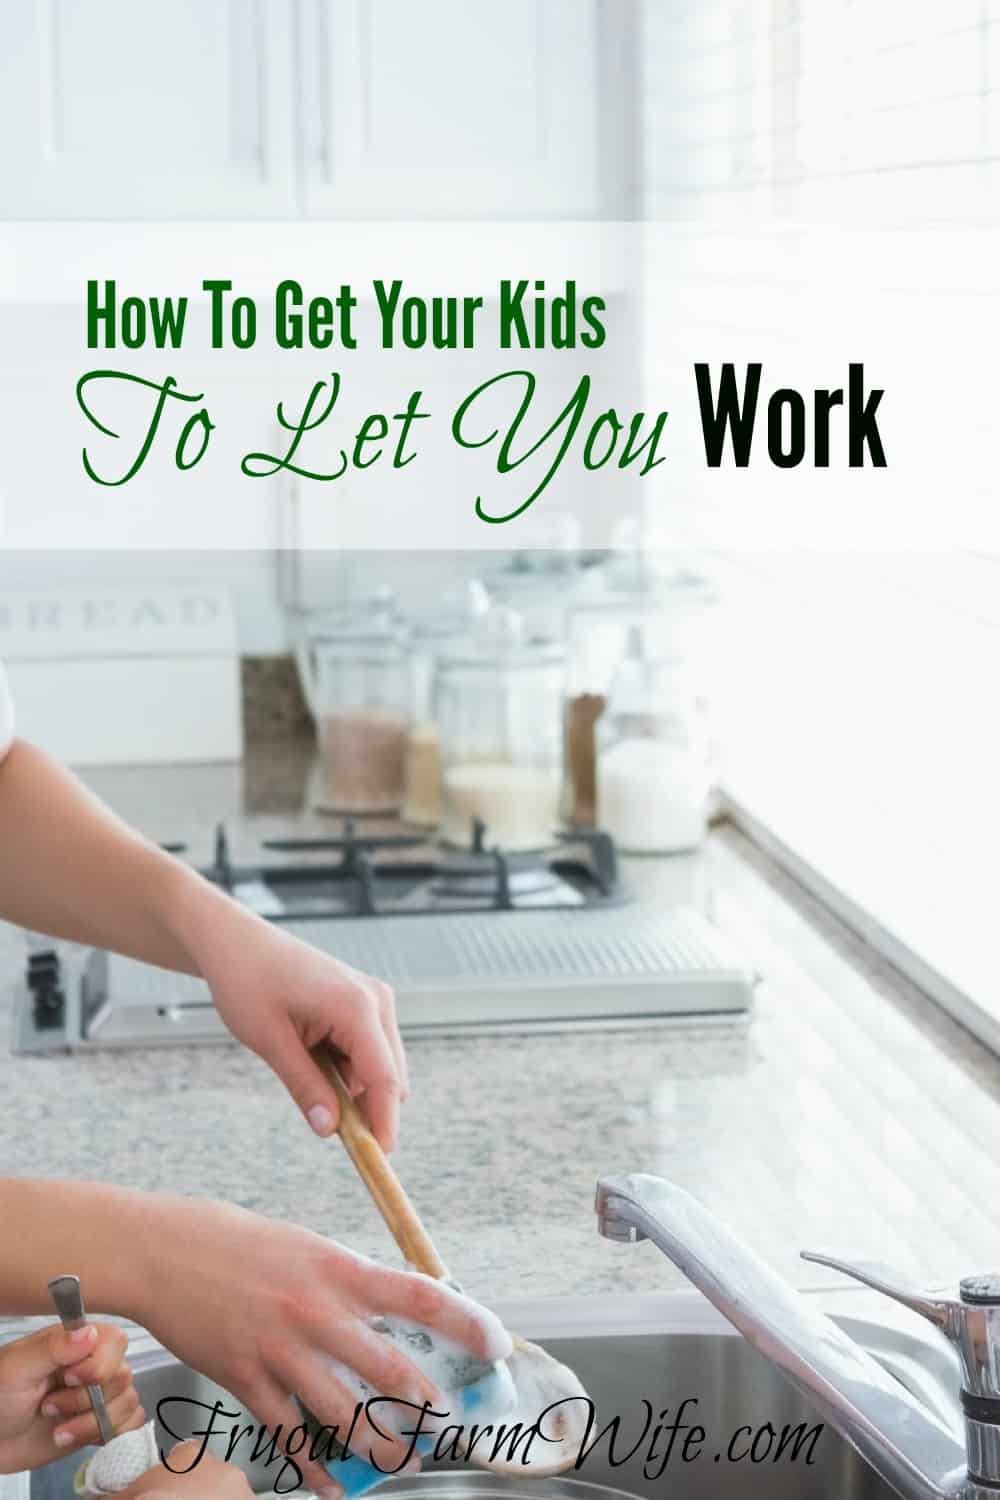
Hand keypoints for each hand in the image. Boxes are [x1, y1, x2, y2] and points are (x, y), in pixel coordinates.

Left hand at [0, 1322, 143, 1473]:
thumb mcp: (17, 1368)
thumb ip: (53, 1348)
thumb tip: (90, 1333)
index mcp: (78, 1342)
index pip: (115, 1342)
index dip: (98, 1364)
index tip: (68, 1379)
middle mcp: (95, 1365)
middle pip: (122, 1376)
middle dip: (85, 1400)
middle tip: (49, 1407)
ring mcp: (101, 1396)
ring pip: (127, 1403)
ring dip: (90, 1423)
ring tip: (58, 1429)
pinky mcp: (102, 1424)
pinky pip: (131, 1424)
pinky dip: (110, 1435)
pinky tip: (78, 1436)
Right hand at [132, 1195, 511, 1499]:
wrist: (164, 1250)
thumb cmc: (238, 1241)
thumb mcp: (307, 1246)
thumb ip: (347, 1280)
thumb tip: (392, 1308)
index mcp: (339, 1268)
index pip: (420, 1295)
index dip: (466, 1322)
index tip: (496, 1342)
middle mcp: (317, 1311)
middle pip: (389, 1371)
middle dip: (425, 1407)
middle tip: (444, 1427)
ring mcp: (280, 1350)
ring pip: (343, 1414)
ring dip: (379, 1445)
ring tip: (401, 1461)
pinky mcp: (245, 1378)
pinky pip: (288, 1433)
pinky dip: (312, 1465)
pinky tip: (330, 1484)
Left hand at [190, 901, 406, 1149]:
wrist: (236, 942)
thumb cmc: (248, 982)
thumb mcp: (270, 1040)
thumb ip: (304, 1086)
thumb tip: (331, 1131)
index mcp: (357, 1007)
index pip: (384, 1078)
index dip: (384, 1123)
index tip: (378, 1161)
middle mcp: (376, 1000)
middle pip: (389, 1076)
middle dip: (367, 1108)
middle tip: (326, 1129)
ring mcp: (373, 999)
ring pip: (379, 1066)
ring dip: (353, 1086)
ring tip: (302, 1072)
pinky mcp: (364, 1002)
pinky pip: (367, 1050)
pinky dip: (347, 1068)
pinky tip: (311, 1056)